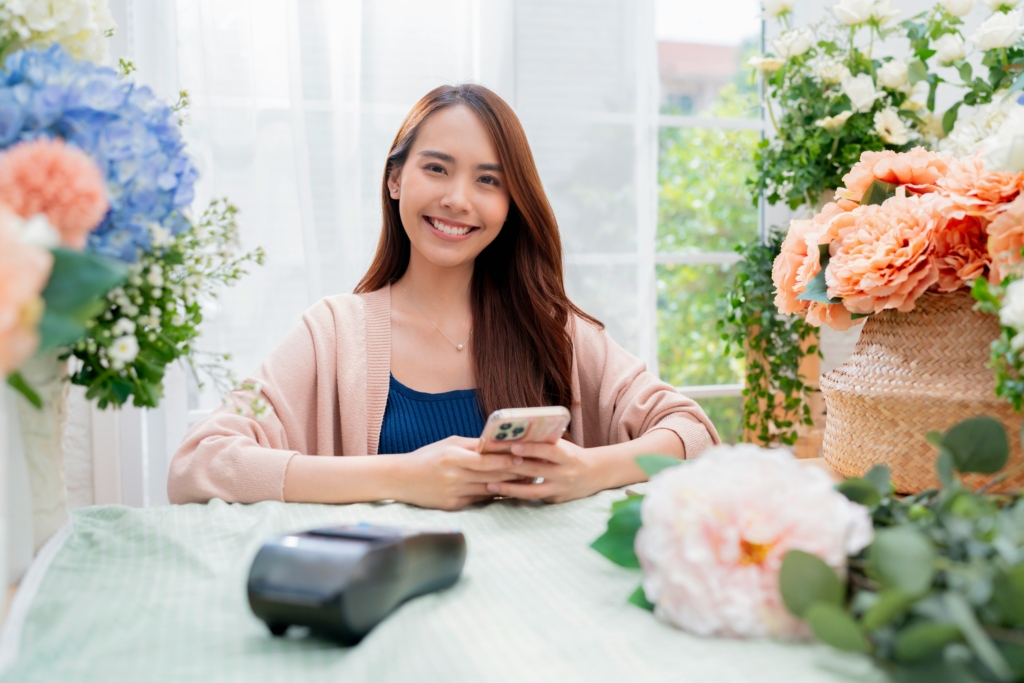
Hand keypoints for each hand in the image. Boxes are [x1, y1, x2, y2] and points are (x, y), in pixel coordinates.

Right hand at [395, 436, 523, 510]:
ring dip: (509, 486)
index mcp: (453, 457)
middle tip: (534, 470)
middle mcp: (454, 477)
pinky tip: (508, 492)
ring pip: (489, 490)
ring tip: (527, 481)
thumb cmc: (428, 457)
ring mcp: (454, 493)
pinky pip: (479, 500)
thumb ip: (473, 445)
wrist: (401, 479)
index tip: (525, 457)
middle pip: (492, 477)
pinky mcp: (453, 506)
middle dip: (515, 474)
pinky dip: (494, 496)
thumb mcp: (449, 444)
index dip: (507, 460)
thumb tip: (499, 443)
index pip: (487, 460)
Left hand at [484, 439, 597, 503]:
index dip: (531, 449)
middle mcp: (565, 474)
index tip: (513, 446)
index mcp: (568, 456)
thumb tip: (516, 437)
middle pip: (537, 471)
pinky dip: (517, 494)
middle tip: (491, 465)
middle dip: (513, 468)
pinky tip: (501, 492)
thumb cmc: (572, 455)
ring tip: (490, 485)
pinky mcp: (555, 501)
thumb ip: (545, 444)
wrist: (595, 474)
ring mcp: (560, 490)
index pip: (549, 451)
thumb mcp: (564, 447)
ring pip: (532, 491)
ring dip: (510, 488)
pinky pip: (534, 498)